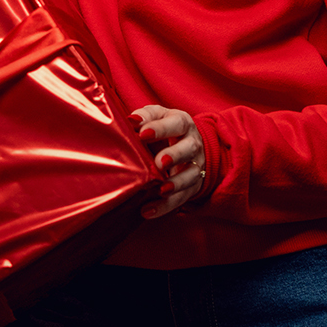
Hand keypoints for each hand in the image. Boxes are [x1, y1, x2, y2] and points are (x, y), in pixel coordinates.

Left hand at [130, 104, 205, 218]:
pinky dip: (166, 206)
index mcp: (182, 123)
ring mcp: (195, 166)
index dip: (160, 129)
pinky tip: (149, 210)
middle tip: (160, 162)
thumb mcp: (157, 116)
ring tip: (162, 190)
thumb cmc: (165, 127)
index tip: (143, 134)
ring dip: (176, 183)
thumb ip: (146, 116)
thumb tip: (132, 121)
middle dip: (175, 155)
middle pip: (188, 148)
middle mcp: (192, 144)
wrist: (188, 143)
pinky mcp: (192, 186)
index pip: (176, 123)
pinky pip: (181, 197)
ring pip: (190, 175)